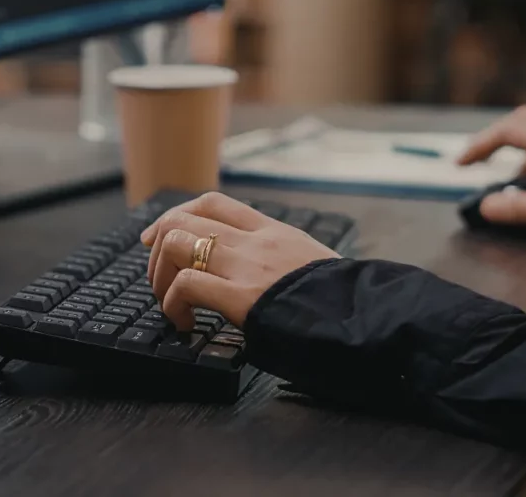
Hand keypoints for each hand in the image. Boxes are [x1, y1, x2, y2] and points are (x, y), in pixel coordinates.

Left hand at [139, 192, 338, 329]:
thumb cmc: (346, 302)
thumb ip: (284, 260)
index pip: (214, 203)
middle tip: (156, 276)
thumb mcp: (314, 264)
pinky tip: (185, 323)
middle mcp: (257, 241)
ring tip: (170, 303)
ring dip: (160, 275)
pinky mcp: (243, 298)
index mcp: (274, 231)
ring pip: (176, 244)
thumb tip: (265, 275)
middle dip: (157, 246)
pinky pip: (187, 285)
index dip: (177, 215)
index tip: (158, 234)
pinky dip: (172, 303)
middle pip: (184, 219)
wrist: (369, 319)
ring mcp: (248, 266)